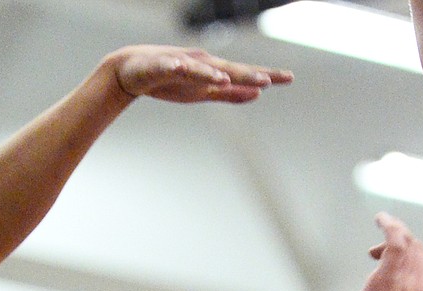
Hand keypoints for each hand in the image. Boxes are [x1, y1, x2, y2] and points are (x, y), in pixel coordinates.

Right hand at [111, 47, 291, 104]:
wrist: (133, 71)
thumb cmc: (170, 81)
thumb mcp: (204, 92)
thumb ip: (231, 94)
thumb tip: (258, 94)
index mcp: (214, 72)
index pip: (244, 74)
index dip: (266, 76)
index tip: (289, 78)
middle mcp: (203, 64)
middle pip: (230, 70)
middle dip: (248, 74)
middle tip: (270, 80)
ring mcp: (184, 64)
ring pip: (205, 68)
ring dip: (219, 73)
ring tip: (230, 79)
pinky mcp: (164, 66)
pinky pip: (176, 68)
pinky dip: (185, 70)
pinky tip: (193, 73)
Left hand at [338, 213, 422, 290]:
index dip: (415, 257)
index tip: (393, 264)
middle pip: (420, 250)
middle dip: (401, 247)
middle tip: (376, 255)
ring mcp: (409, 282)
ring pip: (409, 242)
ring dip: (394, 232)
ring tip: (379, 231)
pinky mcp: (388, 278)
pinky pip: (396, 239)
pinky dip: (389, 224)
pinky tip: (380, 218)